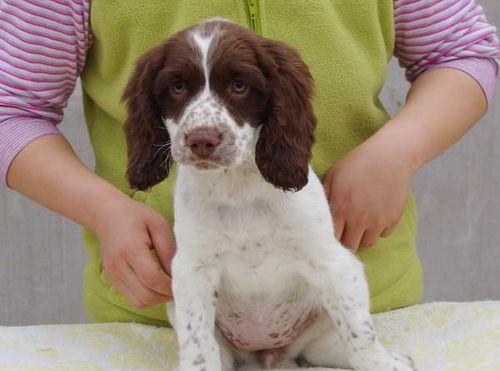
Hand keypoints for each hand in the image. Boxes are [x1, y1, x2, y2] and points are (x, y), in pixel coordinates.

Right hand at [94, 194, 174, 308]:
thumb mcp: (159, 224)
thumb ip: (168, 249)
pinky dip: (147, 297)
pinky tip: (156, 285)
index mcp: (130, 249)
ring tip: (168, 287)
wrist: (107, 215)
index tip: (183, 283)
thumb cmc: (136, 216)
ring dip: (157, 299)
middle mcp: (118, 266)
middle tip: (178, 287)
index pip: (152, 279)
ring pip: (139, 302)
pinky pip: (132, 299)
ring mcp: (112, 275)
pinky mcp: (112, 280)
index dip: (169, 286)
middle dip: (165, 296)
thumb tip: (176, 274)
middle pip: (145, 296)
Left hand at [323, 136, 413, 251]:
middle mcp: (359, 219)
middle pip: (350, 246)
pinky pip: (383, 234)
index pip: (332, 238)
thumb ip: (325, 196)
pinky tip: (375, 216)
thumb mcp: (334, 175)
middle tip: (346, 233)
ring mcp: (378, 221)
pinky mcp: (393, 219)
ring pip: (367, 243)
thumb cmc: (358, 162)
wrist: (390, 155)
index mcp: (340, 208)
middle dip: (346, 241)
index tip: (331, 234)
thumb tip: (316, 214)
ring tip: (360, 226)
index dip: (331, 238)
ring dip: (362, 237)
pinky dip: (379, 230)